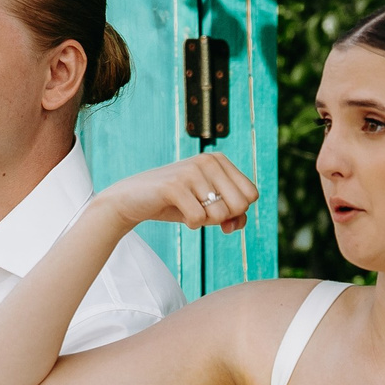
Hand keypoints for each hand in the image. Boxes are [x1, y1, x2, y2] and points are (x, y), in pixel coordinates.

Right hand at [94, 153, 259, 232]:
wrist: (132, 200)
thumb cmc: (175, 204)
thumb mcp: (209, 207)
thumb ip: (233, 215)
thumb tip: (238, 223)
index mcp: (219, 160)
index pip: (251, 195)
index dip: (238, 211)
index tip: (218, 210)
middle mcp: (208, 160)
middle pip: (240, 205)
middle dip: (223, 218)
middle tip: (201, 211)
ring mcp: (192, 171)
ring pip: (220, 214)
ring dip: (204, 221)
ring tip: (187, 209)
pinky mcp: (175, 185)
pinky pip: (199, 219)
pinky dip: (191, 224)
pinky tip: (178, 212)